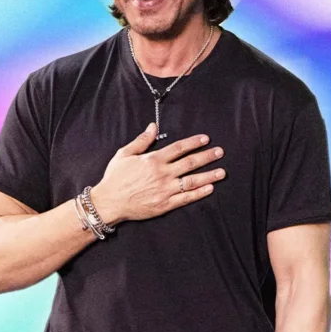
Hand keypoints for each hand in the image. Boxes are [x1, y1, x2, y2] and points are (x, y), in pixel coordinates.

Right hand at [91, 123, 225, 223]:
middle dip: (207, 156)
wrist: (109, 202)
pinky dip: (199, 193)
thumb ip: (142, 141)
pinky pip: (185, 198)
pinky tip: (209, 188)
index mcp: (153, 160)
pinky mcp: (164, 205)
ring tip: (222, 172)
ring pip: (192, 181)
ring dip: (209, 176)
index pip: (179, 148)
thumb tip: (153, 127)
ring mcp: (165, 190)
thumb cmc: (115, 178)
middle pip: (190, 163)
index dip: (194, 142)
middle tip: (220, 152)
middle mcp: (162, 174)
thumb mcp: (125, 154)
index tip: (206, 139)